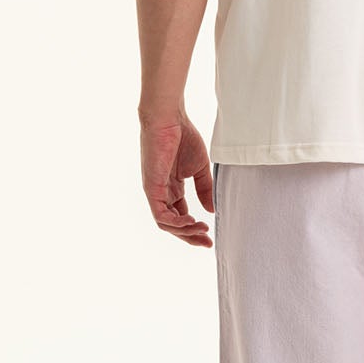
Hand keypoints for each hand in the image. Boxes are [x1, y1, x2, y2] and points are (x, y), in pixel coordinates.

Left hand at [140, 109, 214, 248]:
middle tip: (207, 243)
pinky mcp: (151, 188)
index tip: (210, 238)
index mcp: (172, 189)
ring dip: (184, 232)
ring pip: (166, 223)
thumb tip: (211, 210)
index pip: (181, 216)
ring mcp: (155, 191)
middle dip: (190, 237)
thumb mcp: (200, 168)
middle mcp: (161, 193)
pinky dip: (176, 222)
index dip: (194, 230)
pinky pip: (160, 214)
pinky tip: (190, 222)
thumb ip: (204, 189)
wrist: (170, 119)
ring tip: (201, 231)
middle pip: (173, 224)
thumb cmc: (184, 137)